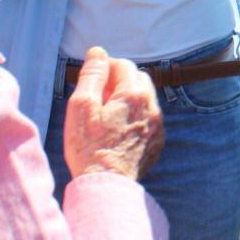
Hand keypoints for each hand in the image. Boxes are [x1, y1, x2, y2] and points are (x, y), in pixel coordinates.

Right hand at [63, 47, 164, 179]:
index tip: (92, 84)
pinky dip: (136, 118)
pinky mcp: (157, 142)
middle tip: (98, 99)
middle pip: (138, 79)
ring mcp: (157, 126)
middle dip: (120, 82)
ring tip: (107, 117)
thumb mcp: (81, 106)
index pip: (123, 65)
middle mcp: (152, 107)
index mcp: (134, 94)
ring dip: (129, 100)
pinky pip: (149, 119)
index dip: (105, 70)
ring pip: (145, 99)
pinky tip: (118, 132)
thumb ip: (92, 75)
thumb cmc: (89, 146)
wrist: (107, 186)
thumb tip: (98, 53)